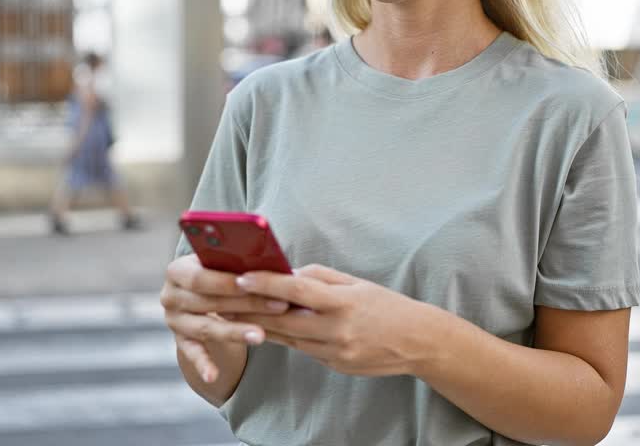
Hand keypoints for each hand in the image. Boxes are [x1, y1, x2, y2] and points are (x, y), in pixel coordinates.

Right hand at [160, 254, 289, 382]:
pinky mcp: (181, 341)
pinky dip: (203, 365)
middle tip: (279, 305)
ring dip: (235, 332)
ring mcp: (174, 321)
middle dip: (246, 303)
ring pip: (206, 328)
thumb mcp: (221, 263)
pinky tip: (213, 376)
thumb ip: (237, 263)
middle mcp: (170, 296)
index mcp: (177, 270)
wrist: (200, 292)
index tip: (254, 282)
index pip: (199, 277)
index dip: (225, 281)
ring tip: (260, 336)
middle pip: (208, 302)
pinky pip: (193, 354)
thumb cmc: (219, 270)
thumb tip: (274, 268)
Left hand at [234, 264, 435, 376]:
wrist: (417, 341)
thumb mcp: (356, 283)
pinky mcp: (335, 366)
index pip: (297, 291)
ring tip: (235, 316)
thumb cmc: (386, 305)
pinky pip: (304, 350)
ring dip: (262, 327)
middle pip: (284, 321)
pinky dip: (288, 339)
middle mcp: (337, 329)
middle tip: (223, 303)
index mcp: (343, 302)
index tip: (242, 278)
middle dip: (251, 311)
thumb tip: (288, 274)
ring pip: (289, 339)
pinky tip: (270, 330)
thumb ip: (321, 278)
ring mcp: (336, 352)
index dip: (266, 284)